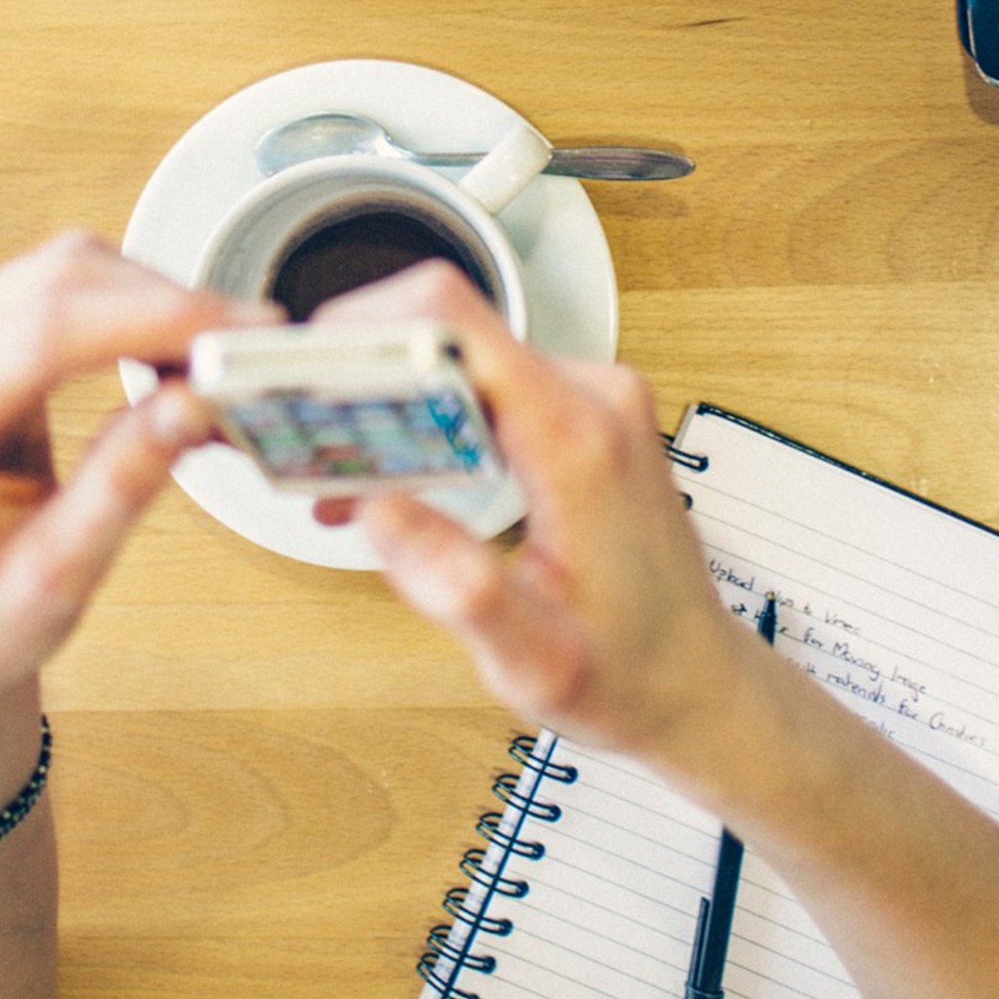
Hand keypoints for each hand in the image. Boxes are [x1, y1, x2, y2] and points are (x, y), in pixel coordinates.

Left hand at [0, 232, 270, 740]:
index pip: (43, 334)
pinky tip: (173, 354)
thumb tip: (194, 402)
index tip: (238, 331)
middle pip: (55, 283)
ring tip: (218, 361)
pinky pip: (54, 293)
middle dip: (165, 301)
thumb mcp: (57, 580)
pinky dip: (126, 310)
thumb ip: (122, 486)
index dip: (152, 318)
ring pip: (61, 272)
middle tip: (252, 344)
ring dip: (151, 300)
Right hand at [311, 265, 740, 766]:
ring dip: (382, 400)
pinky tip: (388, 478)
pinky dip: (421, 417)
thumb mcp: (534, 661)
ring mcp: (589, 399)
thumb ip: (460, 589)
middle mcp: (591, 397)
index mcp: (576, 438)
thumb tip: (380, 512)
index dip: (361, 329)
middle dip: (355, 372)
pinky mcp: (579, 413)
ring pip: (454, 352)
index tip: (303, 375)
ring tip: (337, 471)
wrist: (696, 680)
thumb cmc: (628, 672)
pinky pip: (479, 382)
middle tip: (303, 438)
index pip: (450, 318)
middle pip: (441, 328)